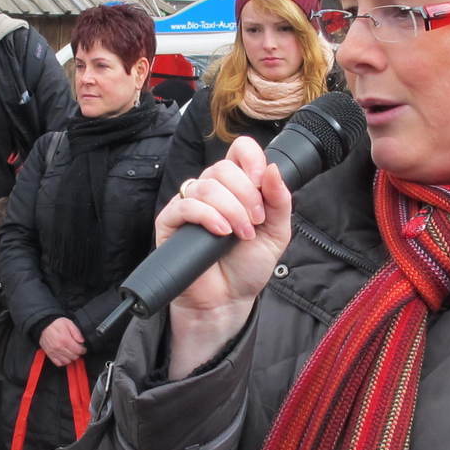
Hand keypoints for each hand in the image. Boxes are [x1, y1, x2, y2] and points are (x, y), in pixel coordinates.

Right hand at [39, 318, 86, 366]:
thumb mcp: (69, 323)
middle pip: (74, 357)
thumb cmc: (56, 323)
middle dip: (78, 353)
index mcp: (65, 339)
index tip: (83, 348)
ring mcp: (53, 352)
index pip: (78, 350)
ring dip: (71, 358)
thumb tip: (82, 341)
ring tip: (71, 352)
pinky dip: (63, 362)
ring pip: (67, 361)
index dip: (83, 350)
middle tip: (77, 349)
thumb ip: (77, 332)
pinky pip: (58, 363)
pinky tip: (65, 356)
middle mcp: (59, 347)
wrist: (43, 325)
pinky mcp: (49, 354)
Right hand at [158, 138, 292, 375]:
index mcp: (237, 186)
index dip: (251, 158)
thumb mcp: (276, 233)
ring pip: (206, 186)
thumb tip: (273, 169)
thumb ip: (279, 201)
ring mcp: (190, 204)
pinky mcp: (170, 221)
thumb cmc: (247, 266)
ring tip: (240, 234)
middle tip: (255, 222)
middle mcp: (212, 190)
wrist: (228, 299)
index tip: (261, 181)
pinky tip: (221, 232)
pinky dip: (208, 216)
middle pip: (223, 168)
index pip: (240, 150)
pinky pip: (186, 204)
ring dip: (230, 209)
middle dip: (246, 195)